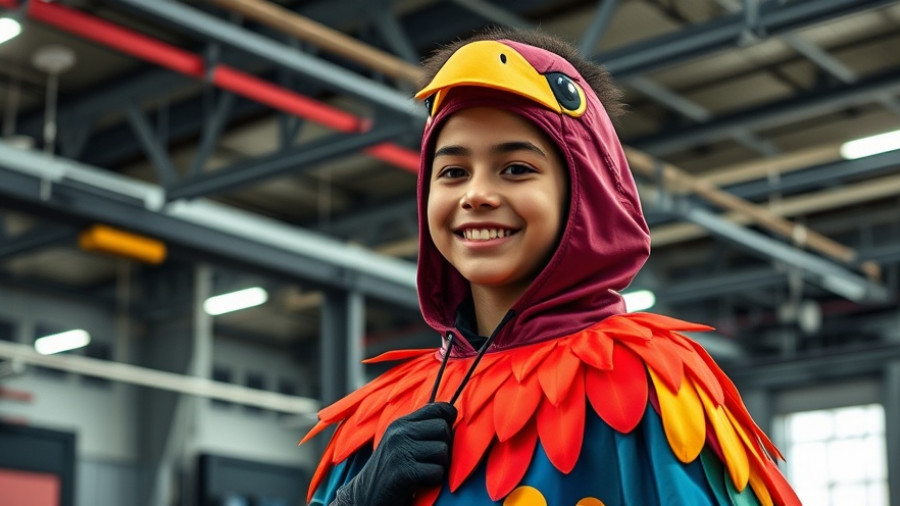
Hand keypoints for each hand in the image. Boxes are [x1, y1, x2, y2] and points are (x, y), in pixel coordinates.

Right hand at [330, 402, 456, 505]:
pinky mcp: (404, 472)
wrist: (363, 497)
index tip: (443, 434)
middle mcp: (399, 433)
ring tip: (422, 472)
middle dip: (444, 447)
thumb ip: (421, 429)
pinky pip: (436, 472)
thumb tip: (454, 415)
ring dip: (438, 466)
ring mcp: (400, 451)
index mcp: (400, 423)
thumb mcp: (399, 442)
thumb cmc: (390, 470)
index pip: (438, 408)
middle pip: (443, 429)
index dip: (449, 419)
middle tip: (429, 460)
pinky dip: (432, 482)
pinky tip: (418, 483)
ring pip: (442, 451)